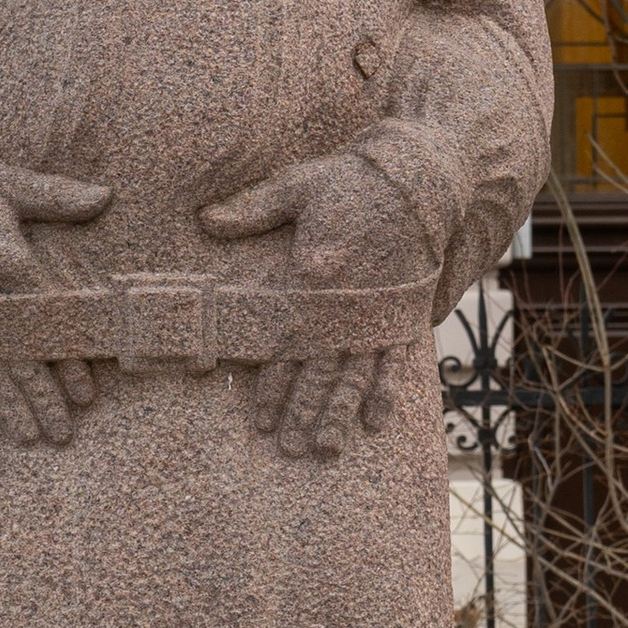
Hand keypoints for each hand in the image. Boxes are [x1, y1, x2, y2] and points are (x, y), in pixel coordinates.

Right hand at [0, 153, 110, 448]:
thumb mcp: (7, 184)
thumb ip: (56, 197)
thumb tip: (105, 196)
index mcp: (8, 259)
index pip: (49, 322)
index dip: (69, 360)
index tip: (87, 393)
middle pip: (20, 356)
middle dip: (42, 398)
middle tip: (64, 432)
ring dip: (8, 404)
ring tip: (29, 435)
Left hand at [199, 151, 432, 457]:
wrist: (422, 177)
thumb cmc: (352, 180)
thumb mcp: (299, 186)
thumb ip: (252, 210)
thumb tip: (205, 222)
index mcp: (315, 275)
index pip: (287, 342)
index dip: (274, 384)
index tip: (261, 419)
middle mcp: (347, 303)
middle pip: (320, 369)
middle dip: (303, 412)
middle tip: (289, 449)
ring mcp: (379, 312)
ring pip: (356, 373)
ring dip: (339, 413)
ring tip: (324, 449)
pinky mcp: (405, 312)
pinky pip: (395, 360)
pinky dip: (386, 392)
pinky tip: (375, 424)